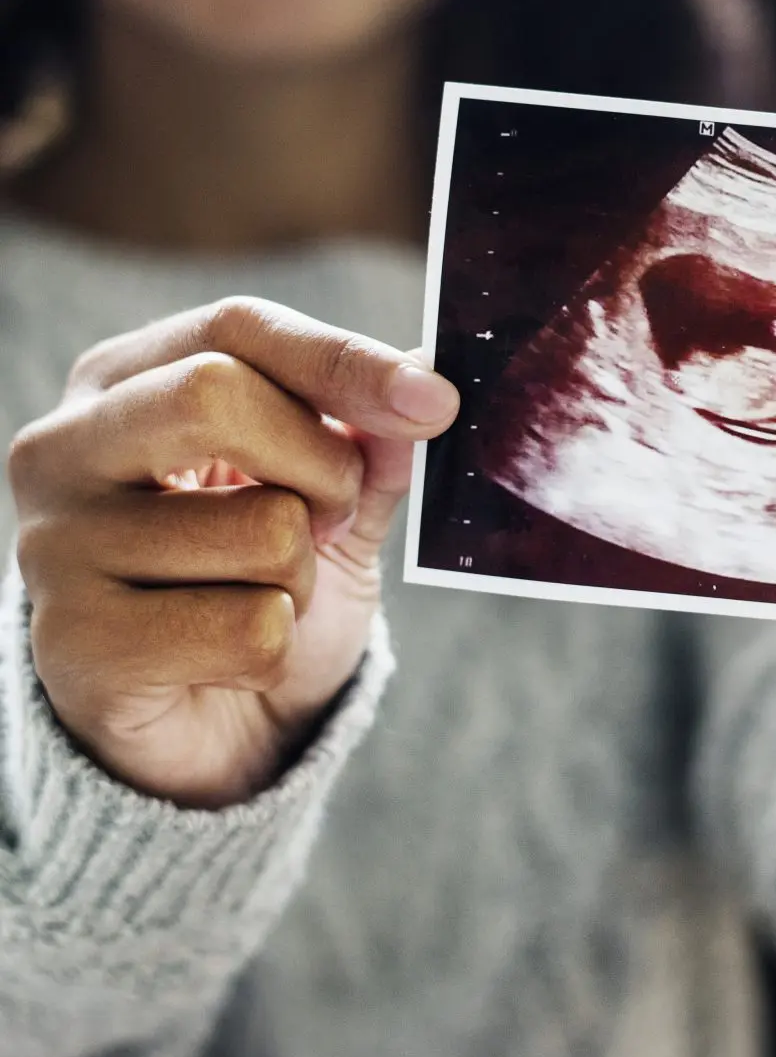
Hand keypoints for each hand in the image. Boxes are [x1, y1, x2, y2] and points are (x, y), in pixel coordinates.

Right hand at [7, 298, 458, 808]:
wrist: (212, 728)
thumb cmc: (259, 586)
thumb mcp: (330, 500)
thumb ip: (369, 440)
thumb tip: (425, 377)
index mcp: (125, 381)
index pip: (239, 328)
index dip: (347, 360)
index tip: (438, 402)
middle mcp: (66, 447)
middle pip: (215, 395)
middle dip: (322, 468)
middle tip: (332, 521)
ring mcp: (56, 545)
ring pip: (259, 528)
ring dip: (304, 578)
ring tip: (260, 597)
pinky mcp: (74, 643)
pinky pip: (250, 629)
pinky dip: (276, 651)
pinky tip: (224, 660)